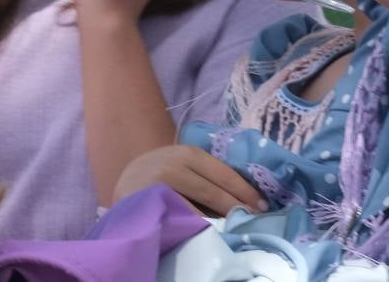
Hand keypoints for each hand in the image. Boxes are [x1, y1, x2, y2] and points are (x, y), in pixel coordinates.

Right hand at [113, 144, 266, 216]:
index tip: (262, 207)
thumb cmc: (165, 171)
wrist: (126, 178)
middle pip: (212, 193)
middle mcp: (174, 167)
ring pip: (195, 209)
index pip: (225, 175)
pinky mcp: (147, 206)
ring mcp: (158, 188)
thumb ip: (208, 174)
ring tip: (235, 230)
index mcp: (190, 154)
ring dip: (217, 221)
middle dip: (235, 209)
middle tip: (252, 221)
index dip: (245, 192)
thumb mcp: (186, 163)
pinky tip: (206, 233)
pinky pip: (176, 220)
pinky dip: (194, 227)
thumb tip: (246, 197)